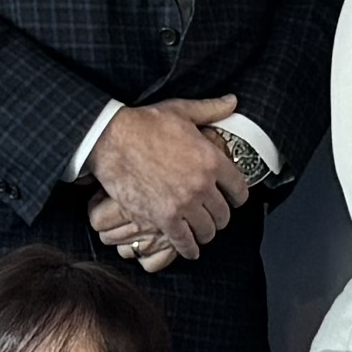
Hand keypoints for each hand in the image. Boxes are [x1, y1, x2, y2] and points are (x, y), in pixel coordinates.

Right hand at [84, 96, 243, 269]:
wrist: (111, 139)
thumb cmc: (145, 123)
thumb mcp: (182, 111)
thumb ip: (211, 110)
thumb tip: (233, 102)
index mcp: (212, 160)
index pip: (240, 190)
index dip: (237, 197)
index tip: (232, 199)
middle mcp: (202, 186)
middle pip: (224, 214)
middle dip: (220, 217)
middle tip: (213, 216)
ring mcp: (183, 204)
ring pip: (207, 231)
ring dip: (205, 233)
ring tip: (201, 232)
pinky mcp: (162, 218)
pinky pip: (184, 242)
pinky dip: (189, 249)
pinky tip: (190, 249)